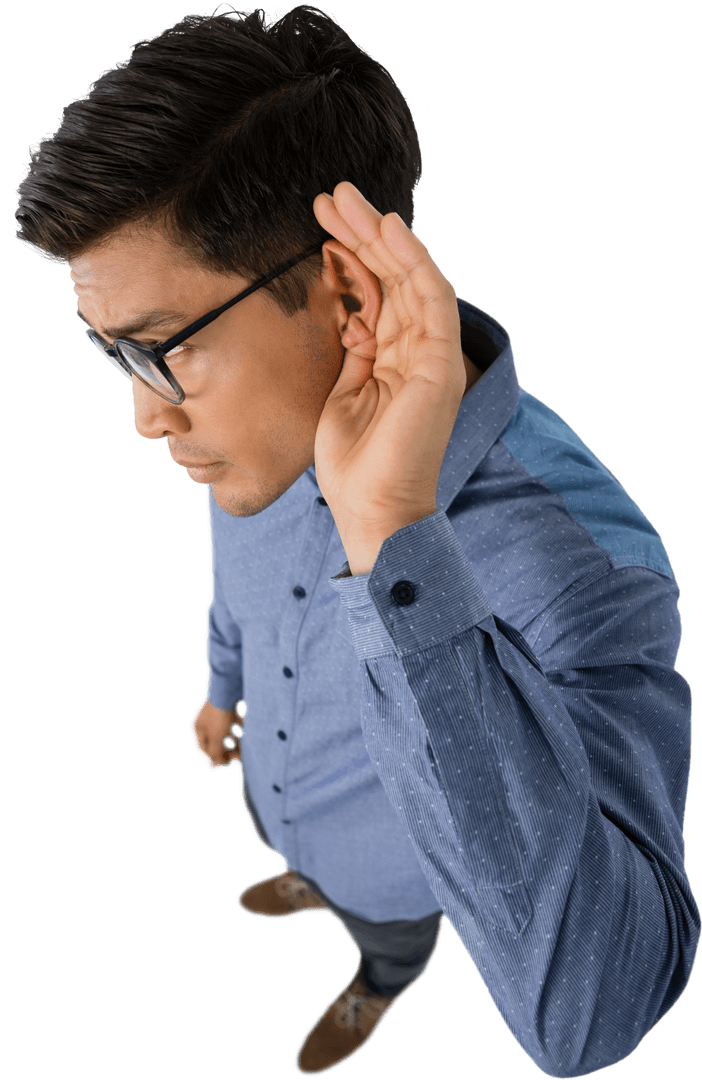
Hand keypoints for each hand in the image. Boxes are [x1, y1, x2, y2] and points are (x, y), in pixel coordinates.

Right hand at [190, 697, 241, 770]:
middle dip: (228, 749)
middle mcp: (205, 720)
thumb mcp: (217, 738)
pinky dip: (239, 728)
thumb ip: (215, 754)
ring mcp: (217, 712)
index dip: (215, 757)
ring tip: (246, 747)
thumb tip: (212, 767)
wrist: (229, 689)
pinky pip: (234, 721)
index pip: (204, 748)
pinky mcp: (229, 706)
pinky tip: (248, 731)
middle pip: (216, 740)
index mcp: (198, 727)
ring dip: (235, 740)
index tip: (227, 763)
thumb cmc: (220, 716)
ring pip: (226, 731)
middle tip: (239, 757)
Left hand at [312, 182, 466, 558]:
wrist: (373, 508)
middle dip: (360, 235)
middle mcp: (416, 351)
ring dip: (378, 236)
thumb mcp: (342, 393)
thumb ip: (353, 351)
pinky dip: (411, 261)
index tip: (319, 227)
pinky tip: (386, 230)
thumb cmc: (354, 464)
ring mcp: (431, 355)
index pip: (375, 294)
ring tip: (345, 199)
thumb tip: (347, 312)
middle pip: (391, 278)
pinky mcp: (440, 362)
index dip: (350, 257)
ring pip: (410, 278)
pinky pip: (430, 298)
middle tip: (328, 196)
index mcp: (392, 359)